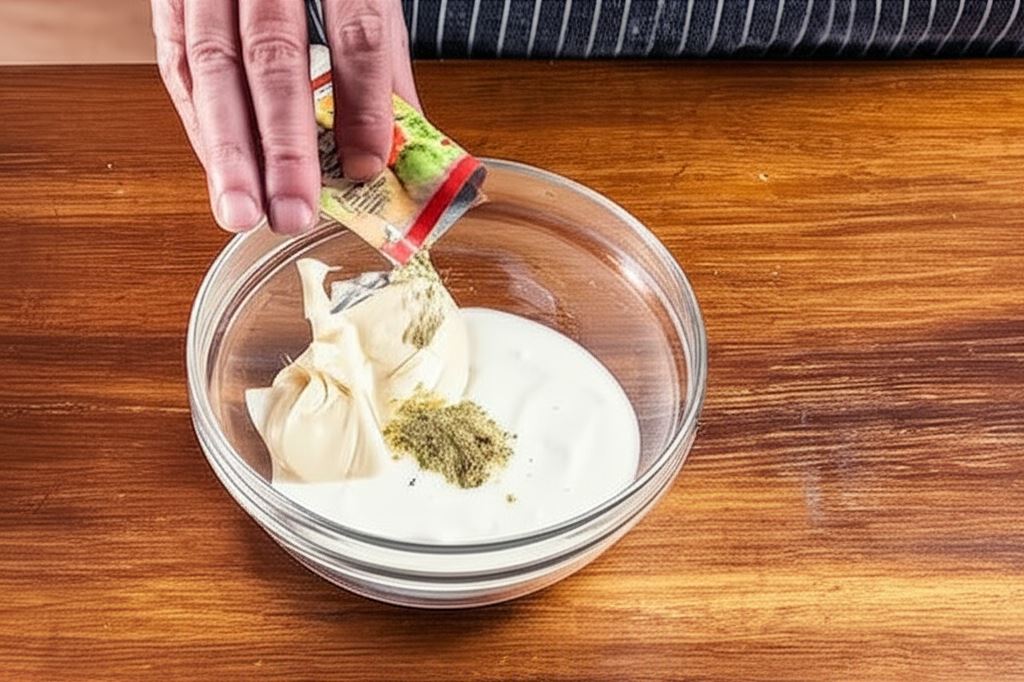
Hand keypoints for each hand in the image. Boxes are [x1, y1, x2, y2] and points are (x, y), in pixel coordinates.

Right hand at [152, 0, 419, 234]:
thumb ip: (382, 65)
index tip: (367, 165)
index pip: (356, 26)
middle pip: (272, 53)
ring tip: (242, 211)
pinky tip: (218, 170)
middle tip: (292, 212)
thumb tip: (396, 153)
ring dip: (226, 146)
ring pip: (211, 61)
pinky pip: (177, 60)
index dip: (362, 100)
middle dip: (282, 142)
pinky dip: (198, 120)